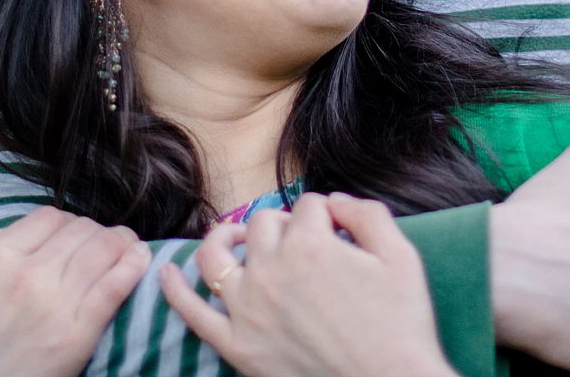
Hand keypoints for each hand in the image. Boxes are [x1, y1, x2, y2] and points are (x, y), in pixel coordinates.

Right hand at [0, 206, 151, 375]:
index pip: (48, 217)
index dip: (63, 224)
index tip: (70, 238)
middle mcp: (28, 274)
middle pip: (80, 230)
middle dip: (93, 232)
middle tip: (101, 243)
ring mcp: (55, 305)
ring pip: (103, 248)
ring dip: (119, 242)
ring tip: (128, 246)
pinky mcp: (77, 336)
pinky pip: (116, 285)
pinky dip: (134, 265)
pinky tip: (141, 259)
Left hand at [161, 193, 454, 375]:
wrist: (391, 385)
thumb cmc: (401, 325)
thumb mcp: (401, 256)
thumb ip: (367, 213)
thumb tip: (333, 201)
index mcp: (310, 245)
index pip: (308, 208)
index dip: (326, 217)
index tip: (340, 233)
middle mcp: (271, 270)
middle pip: (264, 225)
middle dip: (284, 226)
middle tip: (304, 245)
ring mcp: (248, 309)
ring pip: (217, 255)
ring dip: (223, 238)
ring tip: (235, 237)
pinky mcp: (237, 346)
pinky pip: (193, 314)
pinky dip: (175, 290)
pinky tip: (169, 273)